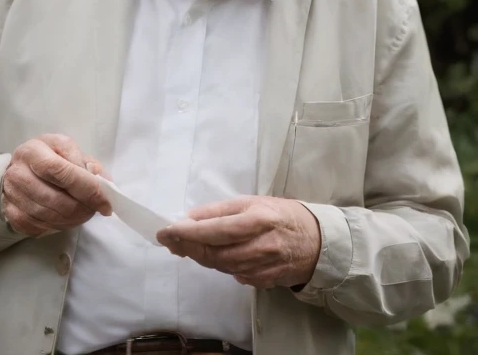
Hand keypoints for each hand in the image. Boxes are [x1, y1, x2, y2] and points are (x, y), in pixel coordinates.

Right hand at [1, 133, 111, 236]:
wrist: (18, 171)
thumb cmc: (47, 158)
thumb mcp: (66, 150)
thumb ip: (86, 163)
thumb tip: (104, 183)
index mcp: (34, 150)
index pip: (63, 172)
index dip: (87, 189)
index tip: (105, 201)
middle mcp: (19, 172)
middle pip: (58, 199)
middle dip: (83, 208)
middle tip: (95, 209)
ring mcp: (13, 195)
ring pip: (51, 217)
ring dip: (74, 219)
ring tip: (84, 213)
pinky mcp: (12, 214)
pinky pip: (42, 227)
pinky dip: (60, 226)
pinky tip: (67, 218)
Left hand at [157, 196, 321, 289]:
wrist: (318, 242)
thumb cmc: (281, 214)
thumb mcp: (252, 201)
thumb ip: (220, 210)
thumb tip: (189, 218)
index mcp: (258, 218)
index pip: (216, 229)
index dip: (189, 232)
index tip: (166, 230)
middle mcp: (262, 245)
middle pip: (216, 252)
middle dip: (188, 247)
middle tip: (168, 240)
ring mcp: (265, 266)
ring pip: (222, 266)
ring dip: (200, 256)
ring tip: (184, 246)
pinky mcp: (266, 281)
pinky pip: (235, 275)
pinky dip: (220, 266)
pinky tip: (211, 255)